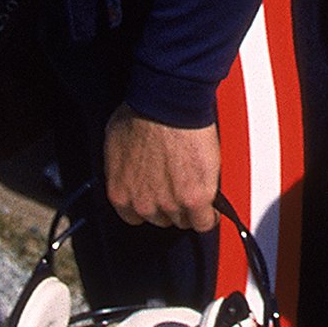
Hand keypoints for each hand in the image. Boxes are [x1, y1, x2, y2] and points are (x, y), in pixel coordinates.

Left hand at [103, 107, 220, 232]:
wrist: (167, 104)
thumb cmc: (142, 113)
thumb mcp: (116, 143)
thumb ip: (123, 168)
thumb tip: (130, 169)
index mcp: (121, 193)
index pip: (134, 216)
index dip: (149, 203)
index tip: (157, 196)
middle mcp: (143, 203)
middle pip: (160, 219)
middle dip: (169, 203)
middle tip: (177, 184)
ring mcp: (170, 203)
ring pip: (183, 220)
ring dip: (189, 208)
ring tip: (196, 189)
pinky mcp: (195, 198)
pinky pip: (204, 222)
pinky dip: (209, 215)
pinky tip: (211, 206)